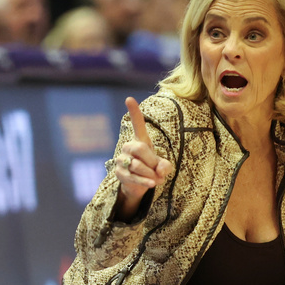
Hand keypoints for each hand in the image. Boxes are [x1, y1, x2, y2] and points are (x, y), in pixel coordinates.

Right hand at [114, 97, 173, 215]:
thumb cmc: (153, 170)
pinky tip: (152, 184)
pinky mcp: (119, 173)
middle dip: (152, 161)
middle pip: (140, 149)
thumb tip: (160, 170)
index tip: (129, 98)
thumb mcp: (164, 167)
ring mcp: (121, 159)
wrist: (140, 186)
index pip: (137, 124)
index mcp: (140, 141)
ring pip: (137, 165)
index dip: (134, 112)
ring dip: (151, 174)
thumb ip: (166, 166)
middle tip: (158, 170)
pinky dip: (145, 181)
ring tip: (157, 179)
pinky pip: (133, 176)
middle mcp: (128, 147)